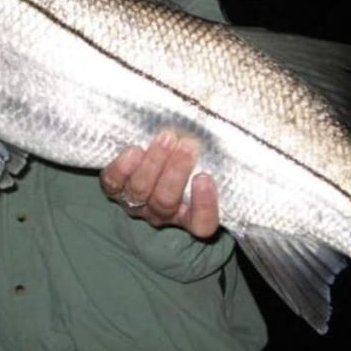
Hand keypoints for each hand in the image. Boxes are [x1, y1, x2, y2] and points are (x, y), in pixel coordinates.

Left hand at [100, 129, 219, 237]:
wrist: (153, 170)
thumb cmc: (192, 164)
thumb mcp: (209, 164)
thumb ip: (219, 156)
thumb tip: (237, 126)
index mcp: (191, 216)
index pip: (201, 224)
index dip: (203, 206)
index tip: (206, 177)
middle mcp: (164, 214)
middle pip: (167, 202)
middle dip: (176, 172)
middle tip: (188, 144)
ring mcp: (138, 203)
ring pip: (141, 192)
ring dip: (154, 163)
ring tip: (166, 137)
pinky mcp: (116, 189)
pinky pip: (114, 185)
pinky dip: (122, 168)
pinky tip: (133, 150)